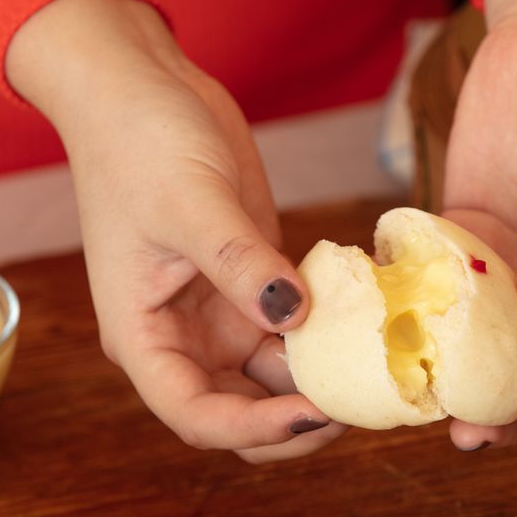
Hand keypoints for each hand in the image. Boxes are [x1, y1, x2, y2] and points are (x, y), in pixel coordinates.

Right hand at [6, 0, 345, 461]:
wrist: (143, 87)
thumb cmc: (140, 142)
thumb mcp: (191, 202)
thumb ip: (240, 263)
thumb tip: (294, 317)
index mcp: (144, 336)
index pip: (194, 413)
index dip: (252, 429)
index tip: (311, 415)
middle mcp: (181, 337)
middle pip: (239, 411)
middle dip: (294, 423)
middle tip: (359, 406)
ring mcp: (220, 313)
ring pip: (272, 379)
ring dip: (318, 384)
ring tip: (377, 374)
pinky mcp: (253, 282)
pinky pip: (294, 331)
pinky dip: (327, 339)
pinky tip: (370, 329)